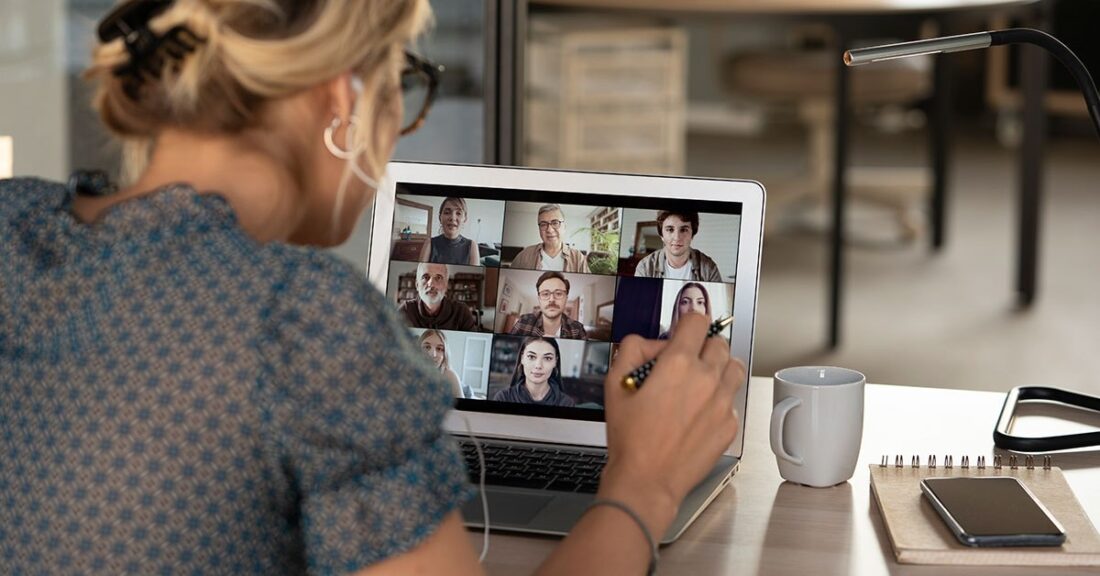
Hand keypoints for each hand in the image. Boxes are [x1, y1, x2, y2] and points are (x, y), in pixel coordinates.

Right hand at [599, 314, 745, 533]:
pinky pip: (731, 400)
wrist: (647, 480)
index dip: (687, 322)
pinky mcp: (729, 425)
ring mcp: (722, 403)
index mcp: (678, 364)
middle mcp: (706, 379)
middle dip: (702, 346)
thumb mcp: (614, 385)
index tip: (682, 330)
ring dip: (719, 368)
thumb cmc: (631, 439)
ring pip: (734, 367)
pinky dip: (719, 400)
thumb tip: (648, 342)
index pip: (697, 321)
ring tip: (700, 381)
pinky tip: (698, 412)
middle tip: (686, 360)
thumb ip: (631, 350)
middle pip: (719, 343)